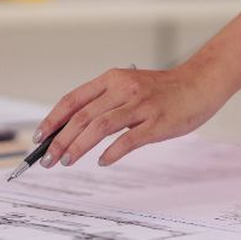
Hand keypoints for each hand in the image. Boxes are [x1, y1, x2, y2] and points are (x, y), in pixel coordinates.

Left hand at [33, 65, 224, 167]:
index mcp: (112, 78)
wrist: (200, 83)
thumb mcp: (128, 86)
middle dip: (60, 140)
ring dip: (78, 146)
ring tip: (67, 161)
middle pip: (82, 116)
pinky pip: (128, 140)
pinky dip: (111, 152)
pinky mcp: (156, 122)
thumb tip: (75, 126)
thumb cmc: (164, 90)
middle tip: (48, 158)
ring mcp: (140, 105)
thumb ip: (105, 101)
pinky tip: (102, 161)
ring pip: (99, 127)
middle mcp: (123, 89)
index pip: (73, 99)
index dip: (53, 119)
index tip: (40, 136)